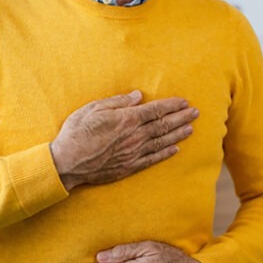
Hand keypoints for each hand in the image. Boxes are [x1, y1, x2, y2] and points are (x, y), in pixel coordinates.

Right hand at [49, 91, 197, 190]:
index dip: (172, 105)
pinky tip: (176, 149)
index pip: (156, 110)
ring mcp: (133, 153)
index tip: (184, 102)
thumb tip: (139, 96)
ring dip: (178, 134)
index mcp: (127, 119)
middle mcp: (134, 136)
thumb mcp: (94, 108)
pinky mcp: (129, 167)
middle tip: (195, 113)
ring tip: (191, 129)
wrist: (67, 162)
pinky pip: (152, 159)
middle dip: (181, 117)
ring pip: (162, 142)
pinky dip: (165, 154)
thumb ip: (118, 102)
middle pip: (163, 125)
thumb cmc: (77, 132)